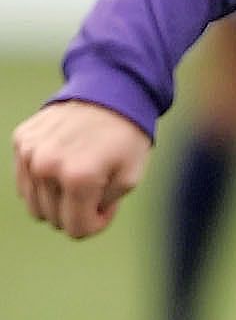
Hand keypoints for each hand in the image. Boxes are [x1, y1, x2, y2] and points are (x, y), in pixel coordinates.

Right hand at [13, 101, 151, 238]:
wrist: (112, 90)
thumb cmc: (126, 136)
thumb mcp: (130, 178)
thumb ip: (103, 207)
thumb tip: (79, 220)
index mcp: (78, 177)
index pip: (76, 229)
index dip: (94, 225)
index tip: (106, 208)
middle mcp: (46, 166)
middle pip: (52, 219)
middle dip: (76, 212)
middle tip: (96, 190)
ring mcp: (29, 152)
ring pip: (34, 204)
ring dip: (56, 198)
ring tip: (80, 176)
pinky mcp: (21, 140)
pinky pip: (25, 180)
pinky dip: (43, 179)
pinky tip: (64, 161)